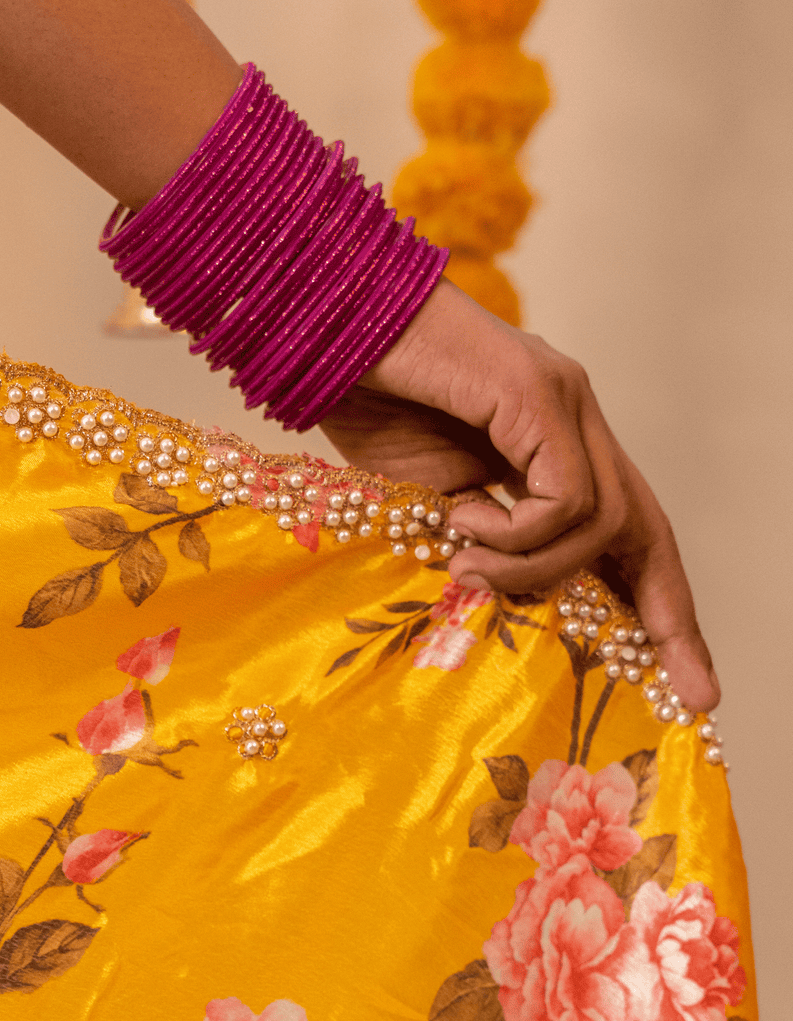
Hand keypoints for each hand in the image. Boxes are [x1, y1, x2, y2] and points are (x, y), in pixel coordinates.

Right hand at [321, 279, 718, 710]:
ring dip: (532, 568)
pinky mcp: (539, 394)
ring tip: (464, 565)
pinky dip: (517, 534)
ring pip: (602, 522)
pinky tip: (460, 520)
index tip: (685, 685)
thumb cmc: (364, 405)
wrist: (326, 326)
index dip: (656, 608)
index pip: (624, 534)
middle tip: (693, 693)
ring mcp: (564, 401)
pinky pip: (563, 499)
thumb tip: (495, 604)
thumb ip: (473, 543)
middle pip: (647, 529)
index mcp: (550, 443)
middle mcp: (574, 417)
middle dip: (672, 618)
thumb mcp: (425, 500)